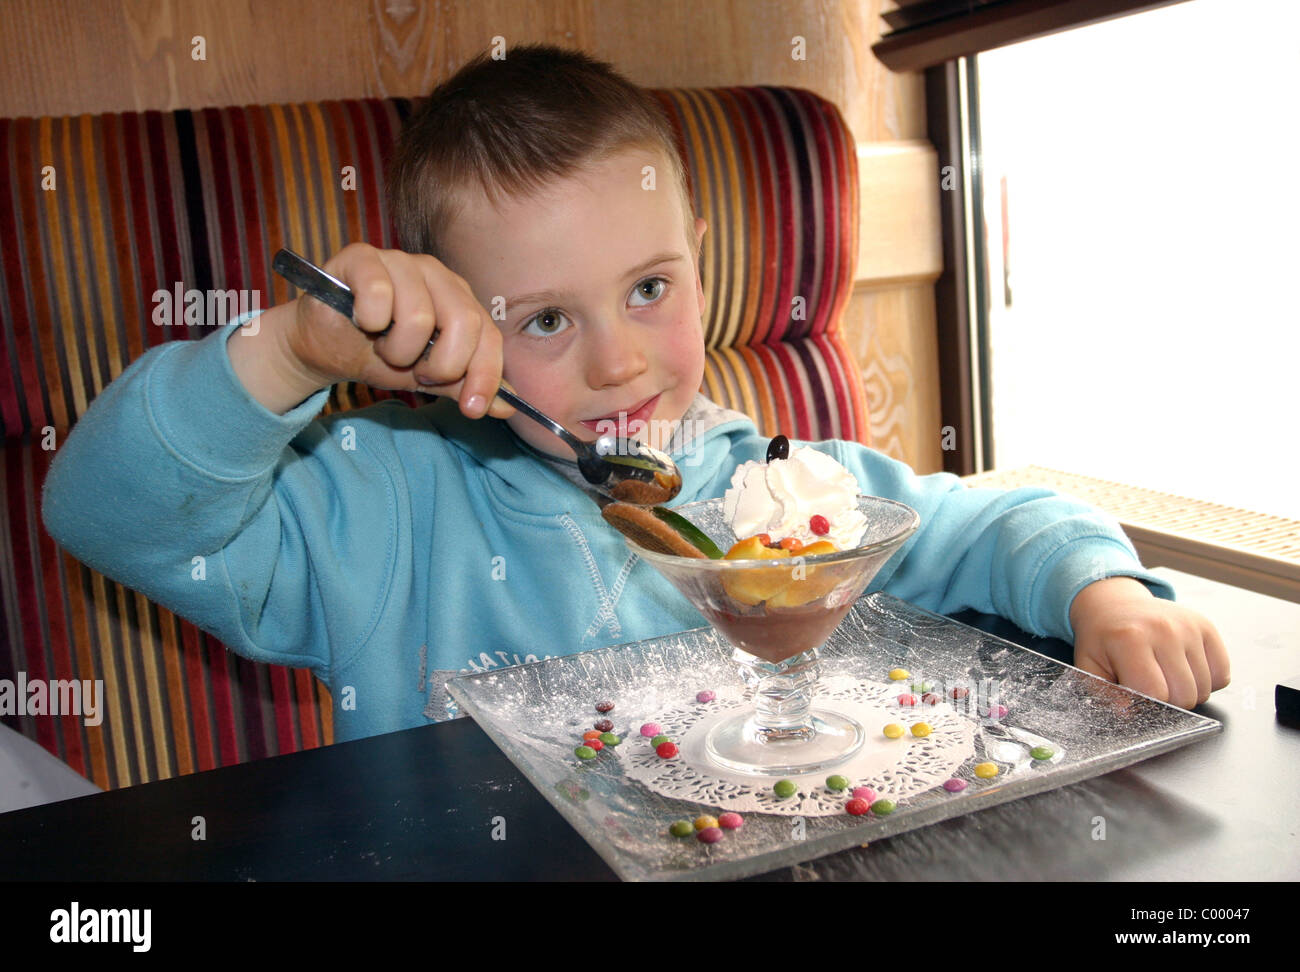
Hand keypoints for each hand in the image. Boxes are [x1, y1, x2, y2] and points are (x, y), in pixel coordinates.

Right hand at [282, 243, 513, 419]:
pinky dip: (369, 319)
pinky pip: (378, 293)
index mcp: (459, 298)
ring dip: (397, 349)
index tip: (472, 409)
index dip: (484, 376)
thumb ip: (464, 384)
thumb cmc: (379, 353)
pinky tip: (361, 321)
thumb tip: (508, 407)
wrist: (326, 346)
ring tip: (384, 346)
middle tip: (417, 371)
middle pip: (464, 323)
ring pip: (419, 315)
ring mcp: (400, 261)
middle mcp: (436, 274)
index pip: (490, 337)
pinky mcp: (361, 257)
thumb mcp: (427, 375)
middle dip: (440, 364)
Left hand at [1069, 576, 1228, 709]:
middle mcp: (1164, 630)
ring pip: (1205, 689)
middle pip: (1185, 695)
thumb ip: (1105, 694)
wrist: (1115, 606)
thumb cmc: (1103, 639)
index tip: (1135, 693)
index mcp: (1130, 639)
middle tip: (1151, 685)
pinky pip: (1221, 675)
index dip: (1145, 703)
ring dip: (1187, 692)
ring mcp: (1189, 627)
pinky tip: (1184, 669)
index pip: (1155, 693)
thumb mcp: (1090, 666)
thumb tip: (1128, 713)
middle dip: (1168, 701)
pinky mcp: (1206, 627)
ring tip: (1165, 675)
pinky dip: (1207, 681)